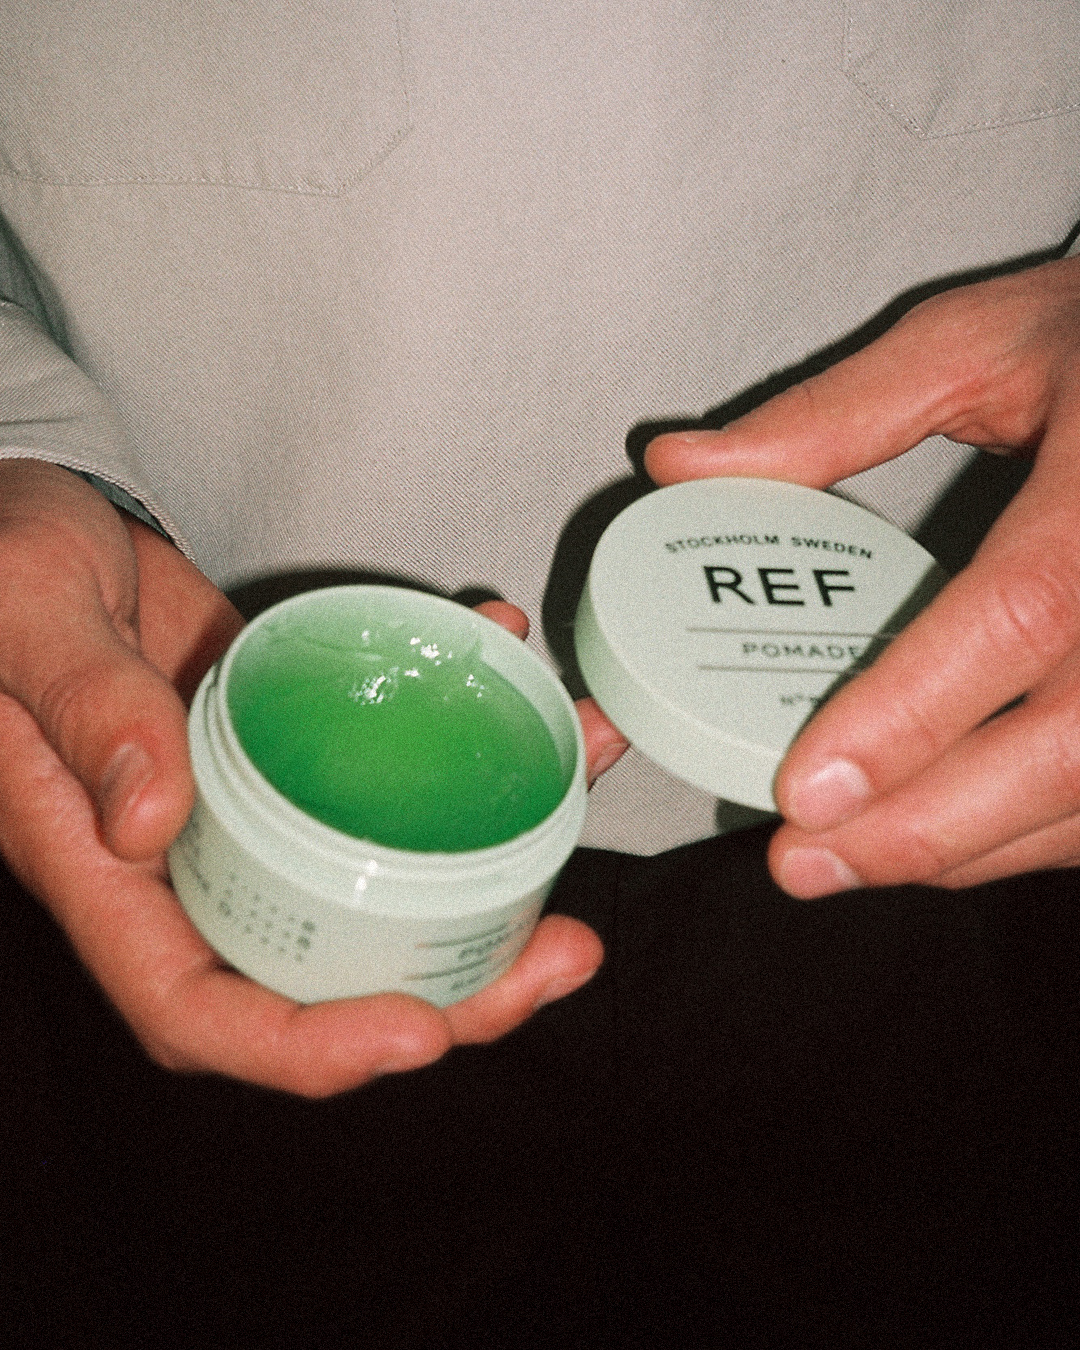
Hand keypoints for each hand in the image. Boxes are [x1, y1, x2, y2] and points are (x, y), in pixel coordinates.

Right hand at [0, 460, 626, 1092]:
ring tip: (586, 783)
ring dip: (500, 852)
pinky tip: (510, 652)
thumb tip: (151, 820)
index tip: (416, 1031)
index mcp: (105, 871)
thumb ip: (84, 708)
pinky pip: (390, 761)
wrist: (35, 520)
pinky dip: (462, 719)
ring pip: (384, 876)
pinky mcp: (296, 741)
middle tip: (565, 949)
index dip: (307, 1047)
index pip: (200, 1008)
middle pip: (328, 973)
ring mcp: (256, 807)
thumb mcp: (21, 616)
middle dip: (457, 985)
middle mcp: (193, 862)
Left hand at [645, 255, 1079, 896]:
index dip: (913, 710)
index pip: (1021, 611)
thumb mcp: (974, 345)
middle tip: (803, 861)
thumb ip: (831, 413)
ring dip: (972, 848)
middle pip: (1070, 743)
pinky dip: (1028, 835)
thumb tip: (676, 465)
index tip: (806, 786)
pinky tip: (944, 840)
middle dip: (929, 827)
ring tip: (850, 860)